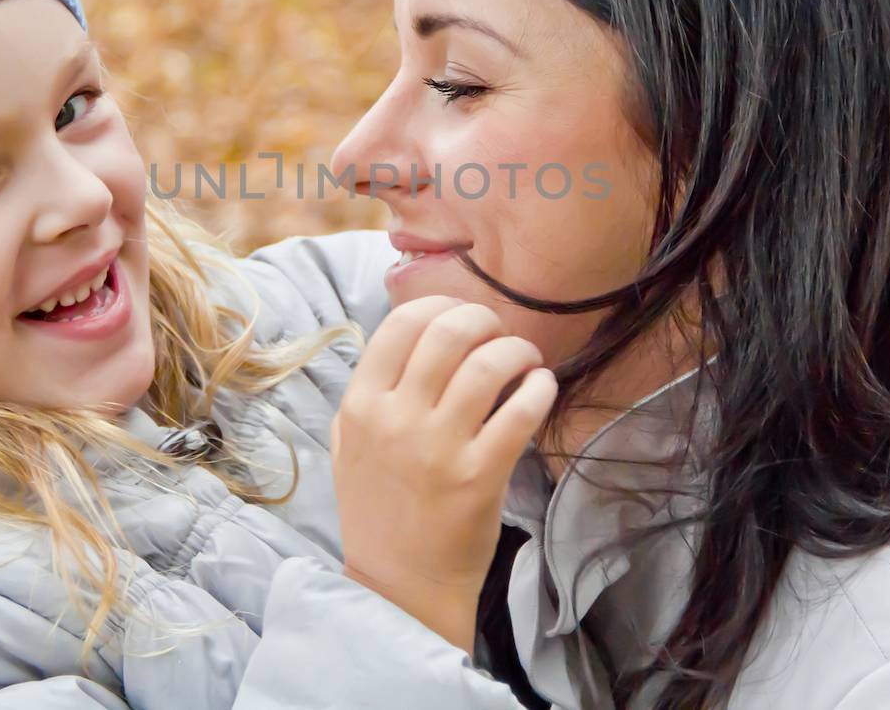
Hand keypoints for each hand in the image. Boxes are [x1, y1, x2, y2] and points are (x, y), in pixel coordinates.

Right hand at [331, 297, 556, 650]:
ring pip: (488, 364)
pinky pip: (520, 411)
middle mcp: (397, 419)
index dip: (441, 304)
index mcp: (361, 405)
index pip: (402, 324)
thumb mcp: (348, 446)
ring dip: (516, 349)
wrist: (401, 584)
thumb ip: (367, 393)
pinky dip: (538, 387)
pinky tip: (541, 386)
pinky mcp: (480, 475)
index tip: (463, 314)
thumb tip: (404, 340)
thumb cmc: (377, 511)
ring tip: (526, 359)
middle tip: (498, 334)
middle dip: (484, 320)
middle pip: (448, 332)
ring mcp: (439, 447)